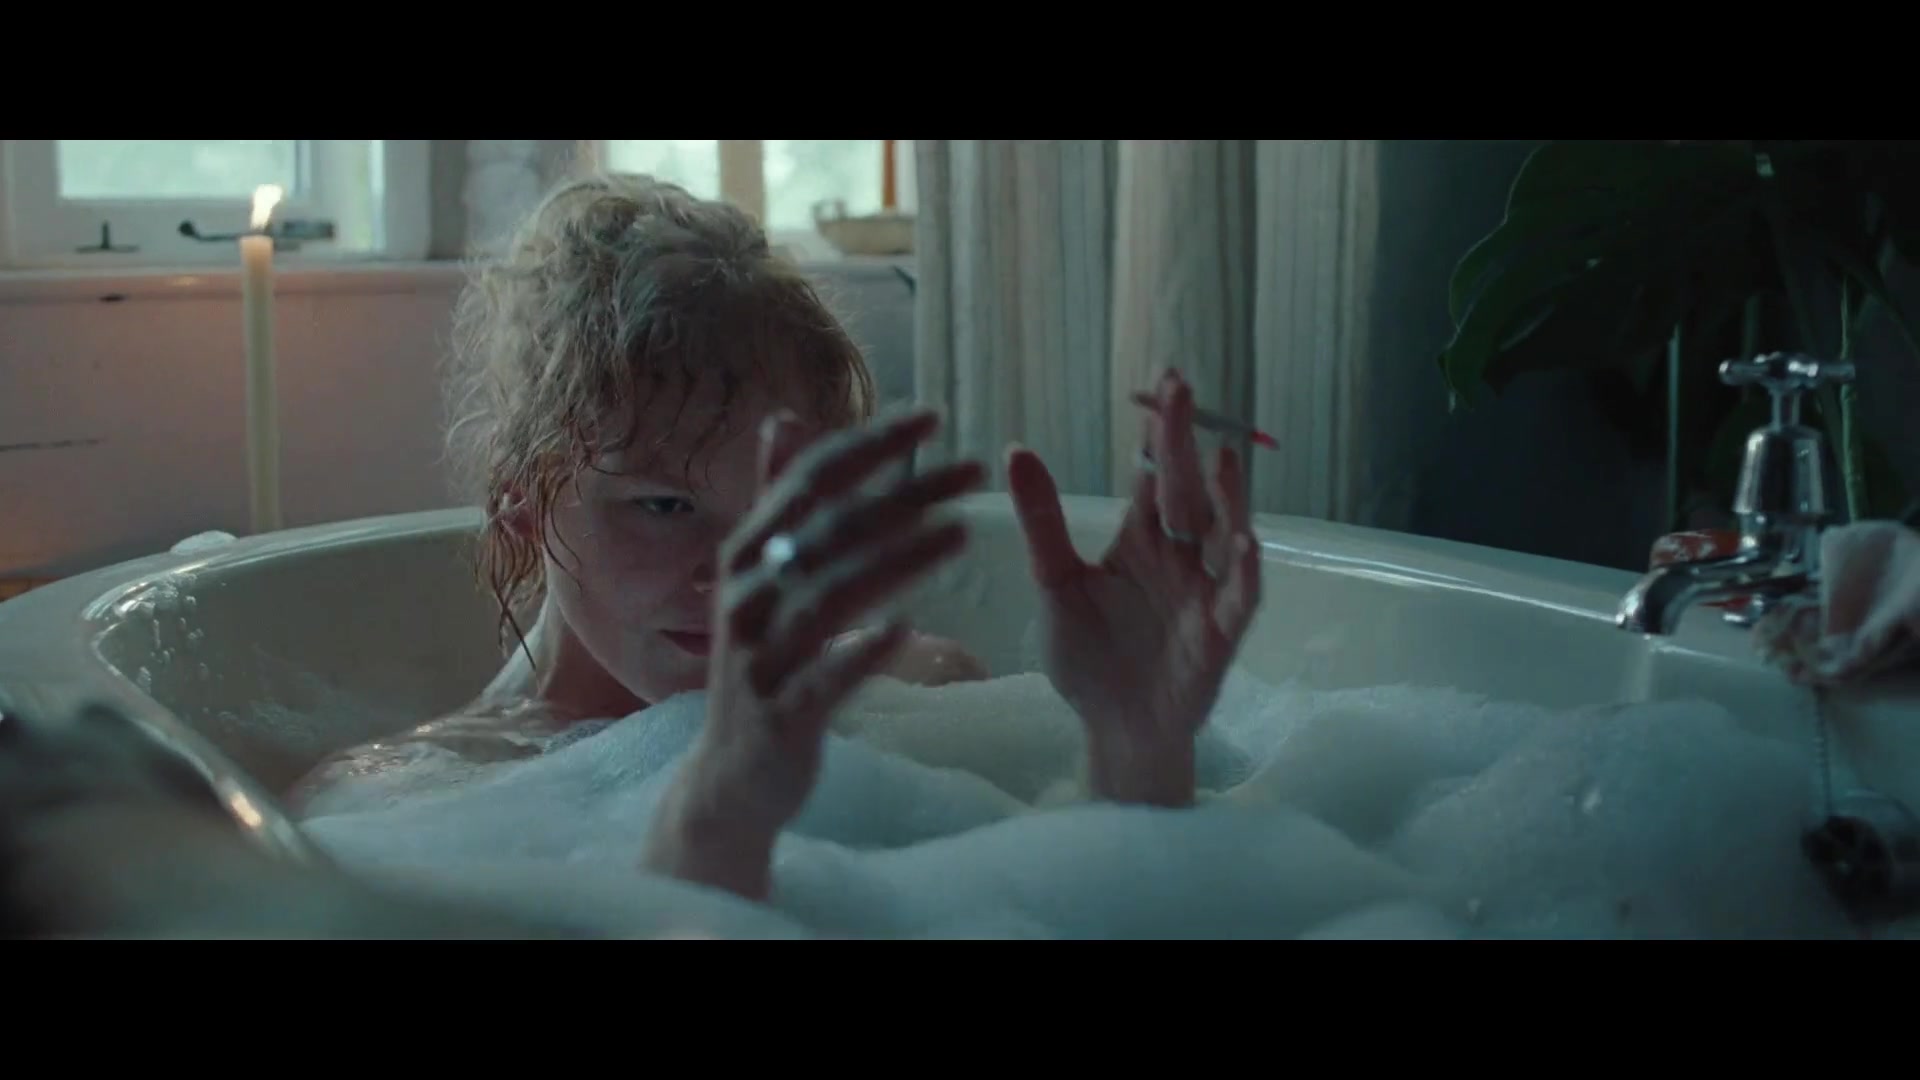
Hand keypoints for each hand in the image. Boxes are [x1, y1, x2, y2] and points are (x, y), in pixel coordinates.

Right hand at [644, 409, 983, 897]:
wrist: (731, 775)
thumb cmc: (763, 662)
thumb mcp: (763, 576)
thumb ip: (777, 500)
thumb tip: (784, 418)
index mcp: (746, 554)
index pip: (810, 480)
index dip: (869, 445)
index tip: (932, 416)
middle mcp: (745, 596)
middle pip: (831, 529)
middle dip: (904, 492)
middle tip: (972, 470)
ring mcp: (759, 656)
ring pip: (830, 595)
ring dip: (897, 559)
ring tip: (961, 532)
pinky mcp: (779, 714)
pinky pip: (823, 677)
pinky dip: (861, 651)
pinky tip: (906, 628)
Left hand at [1006, 368, 1261, 806]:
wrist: (1113, 729)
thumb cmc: (1089, 657)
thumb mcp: (1054, 583)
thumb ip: (1043, 521)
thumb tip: (1016, 449)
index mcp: (1141, 540)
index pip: (1154, 476)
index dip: (1159, 433)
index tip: (1162, 383)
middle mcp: (1179, 558)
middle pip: (1187, 493)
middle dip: (1186, 444)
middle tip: (1184, 390)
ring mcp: (1204, 595)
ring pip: (1224, 535)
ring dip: (1229, 498)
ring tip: (1225, 456)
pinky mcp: (1219, 637)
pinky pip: (1238, 600)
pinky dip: (1244, 573)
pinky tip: (1245, 544)